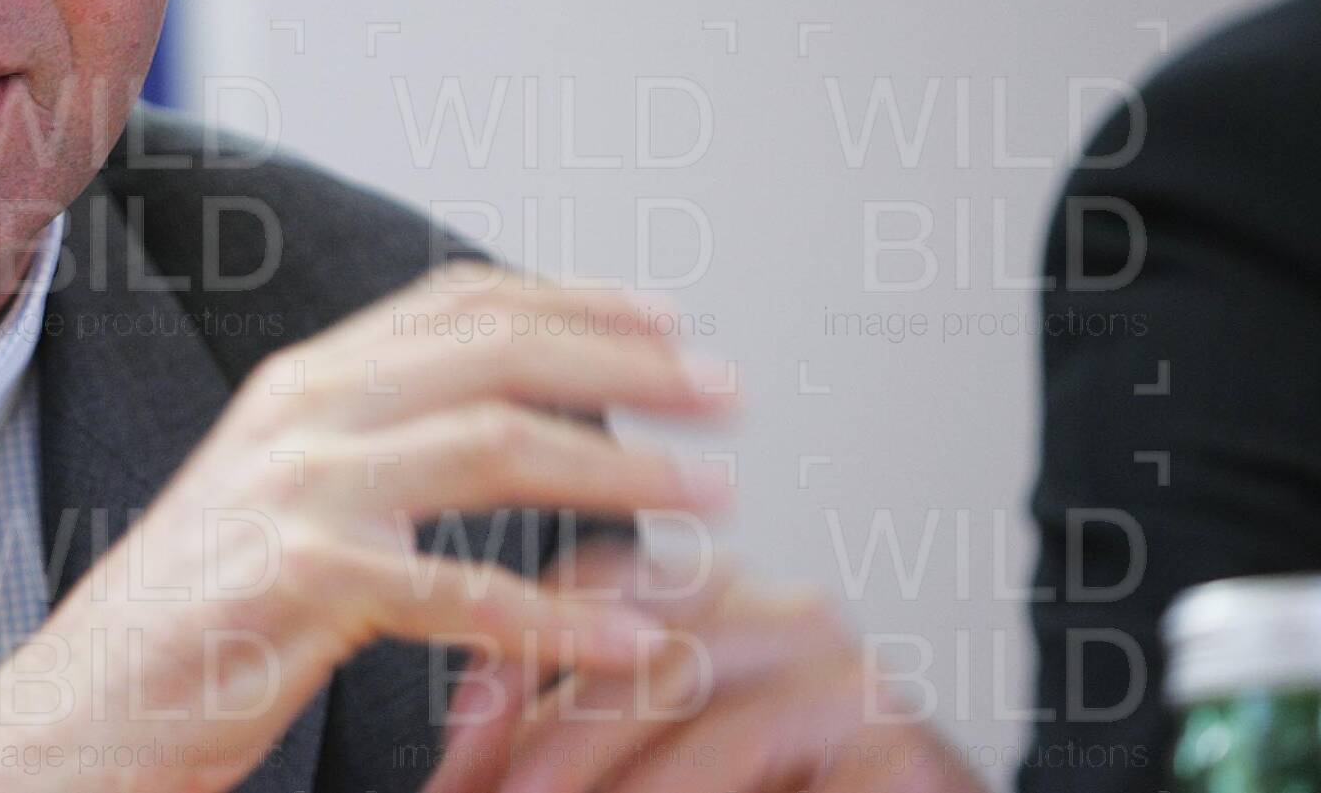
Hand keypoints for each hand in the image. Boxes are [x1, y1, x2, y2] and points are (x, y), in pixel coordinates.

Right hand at [0, 260, 737, 792]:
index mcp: (303, 382)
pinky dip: (560, 618)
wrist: (77, 714)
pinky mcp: (298, 584)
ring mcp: (296, 491)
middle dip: (628, 363)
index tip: (671, 323)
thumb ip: (377, 444)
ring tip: (710, 499)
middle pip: (495, 348)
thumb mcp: (283, 498)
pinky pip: (460, 592)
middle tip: (726, 395)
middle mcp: (300, 412)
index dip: (579, 300)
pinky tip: (632, 641)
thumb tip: (504, 421)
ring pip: (492, 444)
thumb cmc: (195, 622)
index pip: (462, 300)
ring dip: (620, 468)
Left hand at [423, 540, 985, 792]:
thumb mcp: (658, 766)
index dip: (517, 662)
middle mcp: (788, 616)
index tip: (458, 747)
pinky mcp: (902, 747)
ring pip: (707, 711)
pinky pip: (770, 762)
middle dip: (548, 741)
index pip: (597, 584)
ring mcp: (853, 676)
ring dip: (614, 782)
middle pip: (643, 646)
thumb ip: (570, 750)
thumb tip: (455, 780)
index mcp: (722, 599)